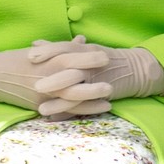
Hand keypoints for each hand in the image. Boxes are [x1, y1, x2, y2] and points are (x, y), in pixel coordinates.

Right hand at [0, 36, 110, 114]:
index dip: (88, 58)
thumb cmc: (17, 59)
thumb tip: (83, 41)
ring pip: (71, 99)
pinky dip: (81, 110)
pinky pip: (64, 110)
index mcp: (45, 60)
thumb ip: (62, 48)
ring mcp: (43, 94)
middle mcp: (45, 78)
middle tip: (111, 82)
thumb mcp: (39, 51)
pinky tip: (94, 110)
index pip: (70, 58)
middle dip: (94, 83)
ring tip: (108, 99)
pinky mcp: (40, 106)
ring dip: (91, 100)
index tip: (105, 56)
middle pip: (74, 81)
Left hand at [29, 39, 163, 112]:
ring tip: (41, 110)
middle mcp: (89, 64)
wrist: (134, 69)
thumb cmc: (101, 57)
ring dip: (59, 103)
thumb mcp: (82, 49)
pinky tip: (57, 119)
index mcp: (83, 49)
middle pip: (70, 70)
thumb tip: (35, 44)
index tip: (30, 56)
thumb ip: (58, 48)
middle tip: (35, 86)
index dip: (48, 51)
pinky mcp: (103, 95)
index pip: (64, 47)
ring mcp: (97, 80)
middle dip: (52, 78)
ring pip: (76, 92)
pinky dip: (71, 113)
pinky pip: (85, 106)